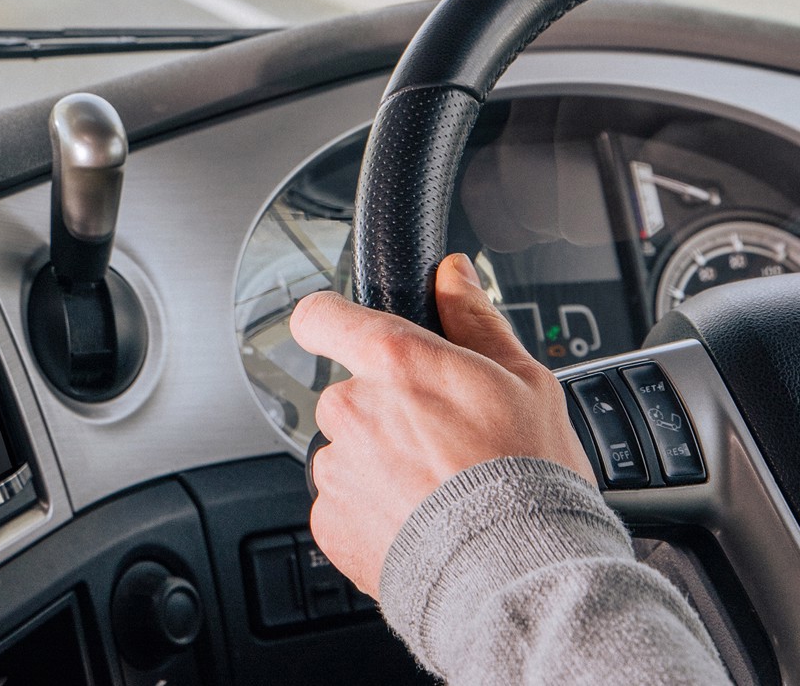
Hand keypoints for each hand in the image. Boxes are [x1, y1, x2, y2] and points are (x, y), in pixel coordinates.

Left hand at [288, 252, 594, 597]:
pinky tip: (419, 524)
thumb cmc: (531, 479)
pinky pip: (341, 504)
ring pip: (345, 450)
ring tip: (435, 493)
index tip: (348, 335)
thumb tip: (452, 272)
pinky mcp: (331, 522)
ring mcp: (337, 468)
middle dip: (380, 410)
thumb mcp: (525, 381)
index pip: (320, 315)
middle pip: (346, 392)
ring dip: (376, 464)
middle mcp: (352, 408)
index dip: (333, 322)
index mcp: (393, 360)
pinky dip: (370, 512)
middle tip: (437, 442)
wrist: (522, 578)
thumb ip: (475, 319)